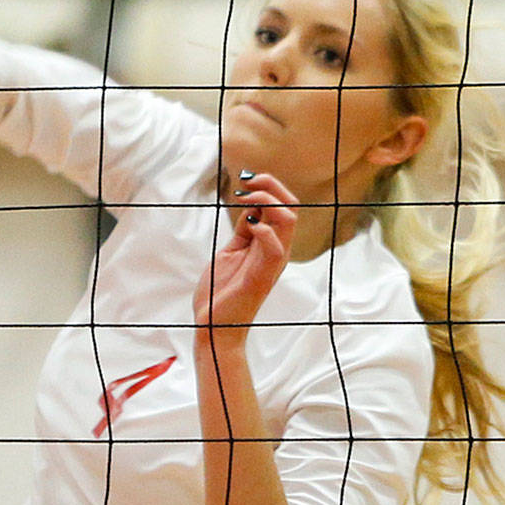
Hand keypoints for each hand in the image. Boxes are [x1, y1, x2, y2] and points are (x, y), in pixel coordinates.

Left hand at [194, 170, 298, 337]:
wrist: (214, 325)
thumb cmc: (222, 290)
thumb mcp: (231, 251)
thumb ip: (243, 232)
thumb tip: (250, 210)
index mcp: (270, 244)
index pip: (284, 207)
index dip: (269, 187)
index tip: (245, 179)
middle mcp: (277, 251)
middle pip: (291, 208)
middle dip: (272, 186)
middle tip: (248, 180)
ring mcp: (271, 264)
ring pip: (289, 222)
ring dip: (269, 202)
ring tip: (247, 198)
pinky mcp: (261, 277)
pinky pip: (276, 249)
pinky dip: (266, 231)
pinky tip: (250, 226)